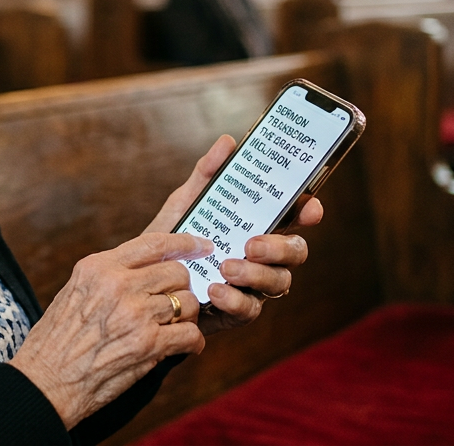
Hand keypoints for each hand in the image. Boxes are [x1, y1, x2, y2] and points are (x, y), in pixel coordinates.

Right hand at [8, 233, 212, 428]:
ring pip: (187, 303)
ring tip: (174, 328)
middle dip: (181, 288)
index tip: (201, 246)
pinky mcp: (148, 344)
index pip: (153, 243)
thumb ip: (108, 276)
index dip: (184, 242)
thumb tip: (146, 270)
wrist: (45, 382)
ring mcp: (134, 314)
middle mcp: (117, 285)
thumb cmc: (56, 341)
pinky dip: (193, 342)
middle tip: (175, 303)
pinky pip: (190, 334)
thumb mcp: (75, 292)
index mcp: (98, 267)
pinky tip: (184, 347)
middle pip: (176, 272)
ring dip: (186, 318)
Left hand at [143, 135, 322, 335]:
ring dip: (256, 274)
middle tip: (252, 243)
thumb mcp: (185, 203)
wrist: (143, 280)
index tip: (310, 207)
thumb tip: (227, 142)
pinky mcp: (236, 312)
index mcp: (257, 226)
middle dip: (280, 248)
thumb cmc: (172, 238)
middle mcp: (263, 257)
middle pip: (295, 252)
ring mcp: (254, 286)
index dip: (309, 211)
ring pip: (278, 282)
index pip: (294, 218)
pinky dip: (235, 300)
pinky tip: (215, 291)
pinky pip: (250, 309)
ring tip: (227, 267)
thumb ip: (206, 175)